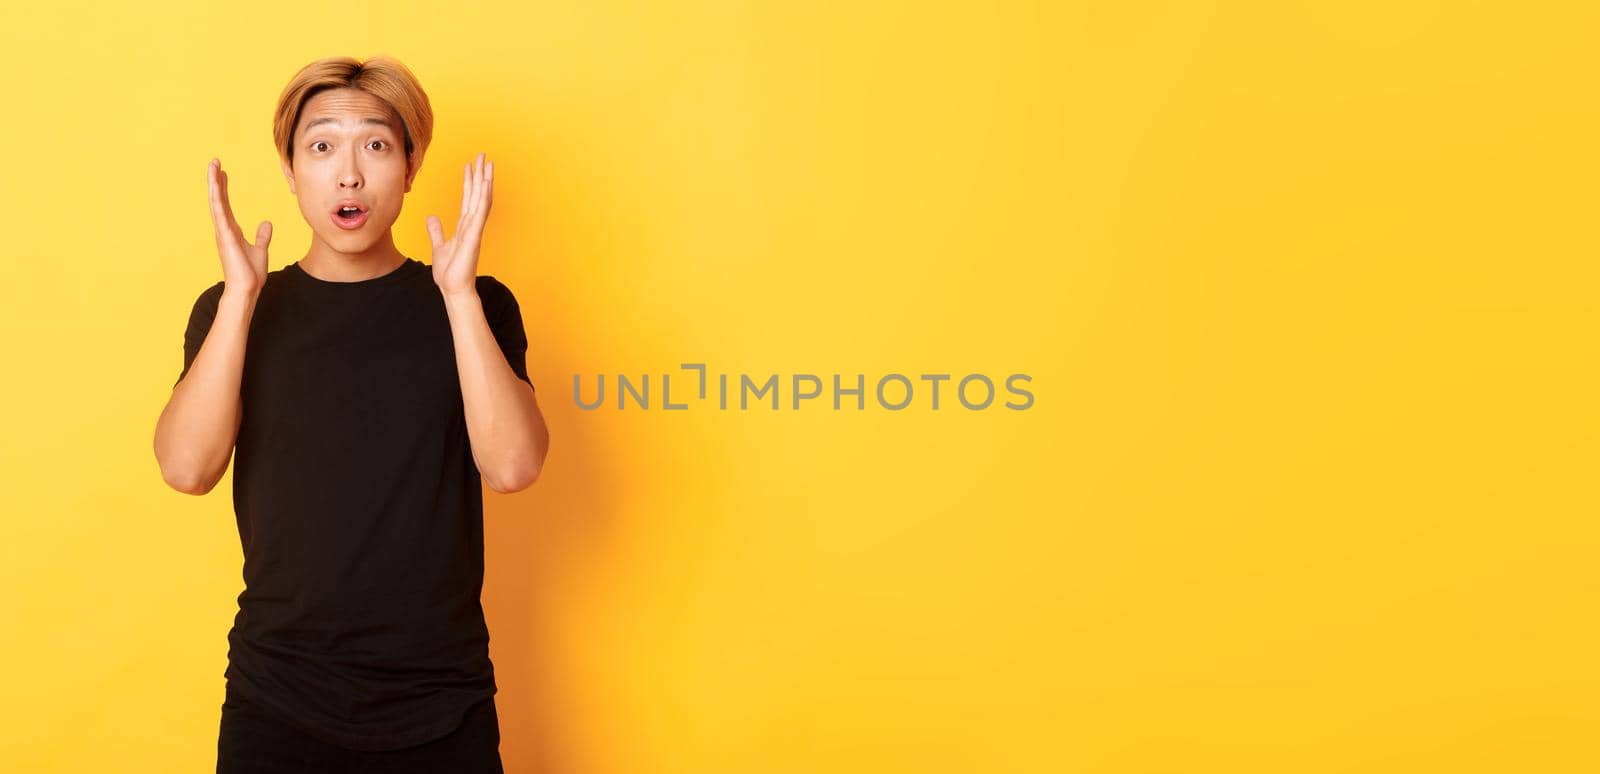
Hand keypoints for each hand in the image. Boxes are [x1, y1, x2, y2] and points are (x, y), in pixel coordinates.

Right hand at [207, 158, 270, 296]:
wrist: (247, 289)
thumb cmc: (250, 273)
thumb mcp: (260, 250)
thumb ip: (262, 236)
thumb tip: (266, 224)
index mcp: (231, 230)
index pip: (226, 204)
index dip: (224, 188)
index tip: (223, 173)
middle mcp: (224, 228)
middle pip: (218, 199)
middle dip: (216, 180)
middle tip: (214, 162)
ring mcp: (223, 231)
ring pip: (216, 202)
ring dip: (214, 183)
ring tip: (213, 166)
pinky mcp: (225, 236)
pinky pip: (220, 213)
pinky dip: (217, 198)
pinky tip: (215, 185)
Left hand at [427, 152, 492, 296]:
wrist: (453, 289)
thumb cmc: (450, 273)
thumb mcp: (439, 246)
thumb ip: (436, 231)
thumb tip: (432, 218)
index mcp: (465, 226)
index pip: (468, 199)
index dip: (469, 181)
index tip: (470, 166)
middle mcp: (472, 225)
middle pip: (477, 194)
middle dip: (480, 174)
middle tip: (483, 155)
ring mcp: (475, 230)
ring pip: (482, 199)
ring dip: (485, 180)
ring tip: (487, 163)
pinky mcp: (474, 236)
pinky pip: (480, 213)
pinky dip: (483, 197)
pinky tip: (486, 184)